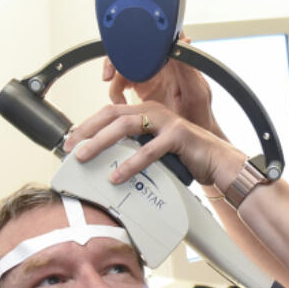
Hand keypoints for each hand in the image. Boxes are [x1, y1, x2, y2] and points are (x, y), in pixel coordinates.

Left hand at [63, 102, 244, 189]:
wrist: (219, 163)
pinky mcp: (179, 136)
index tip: (69, 142)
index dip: (86, 126)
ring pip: (126, 126)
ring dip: (101, 142)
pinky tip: (117, 175)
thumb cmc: (186, 158)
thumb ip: (133, 149)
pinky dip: (130, 163)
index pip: (109, 113)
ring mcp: (167, 122)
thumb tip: (103, 163)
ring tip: (85, 157)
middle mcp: (154, 112)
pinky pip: (149, 149)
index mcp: (146, 112)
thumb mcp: (154, 150)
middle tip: (70, 149)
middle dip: (87, 131)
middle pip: (112, 115)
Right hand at [102, 35, 220, 135]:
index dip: (137, 42)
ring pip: (125, 67)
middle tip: (109, 76)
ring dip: (115, 81)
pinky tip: (120, 105)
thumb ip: (188, 69)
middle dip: (117, 60)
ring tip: (118, 101)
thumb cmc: (200, 116)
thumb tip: (181, 44)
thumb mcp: (197, 93)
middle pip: (133, 51)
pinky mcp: (142, 88)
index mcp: (176, 60)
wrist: (192, 139)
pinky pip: (122, 83)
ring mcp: (151, 76)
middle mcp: (161, 65)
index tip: (126, 56)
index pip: (154, 40)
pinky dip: (116, 92)